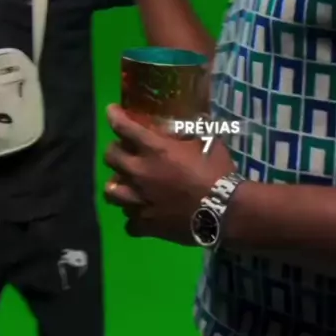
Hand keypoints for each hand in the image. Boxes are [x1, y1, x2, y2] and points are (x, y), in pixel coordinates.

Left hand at [104, 105, 234, 244]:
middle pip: (110, 157)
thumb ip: (188, 136)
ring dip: (117, 184)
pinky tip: (140, 213)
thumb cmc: (217, 173)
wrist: (224, 210)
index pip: (124, 128)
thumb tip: (185, 130)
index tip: (111, 111)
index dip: (115, 116)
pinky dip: (133, 216)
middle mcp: (140, 173)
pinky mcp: (145, 224)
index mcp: (154, 149)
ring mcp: (139, 200)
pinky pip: (128, 221)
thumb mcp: (206, 143)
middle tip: (122, 149)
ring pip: (110, 191)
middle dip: (114, 150)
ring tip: (124, 183)